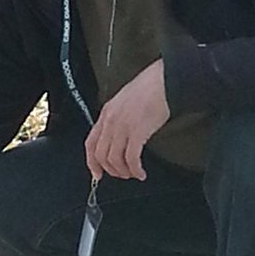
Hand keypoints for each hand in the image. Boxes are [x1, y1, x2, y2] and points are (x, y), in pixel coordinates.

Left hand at [85, 59, 169, 180]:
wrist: (163, 81)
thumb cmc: (149, 88)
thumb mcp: (124, 102)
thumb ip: (117, 119)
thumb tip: (118, 139)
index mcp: (106, 113)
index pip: (90, 143)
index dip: (92, 163)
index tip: (97, 174)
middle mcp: (110, 121)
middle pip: (101, 155)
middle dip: (111, 170)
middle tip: (121, 174)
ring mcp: (123, 127)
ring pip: (114, 159)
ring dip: (123, 171)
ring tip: (133, 174)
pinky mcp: (137, 132)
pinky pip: (131, 158)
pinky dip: (135, 169)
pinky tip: (141, 172)